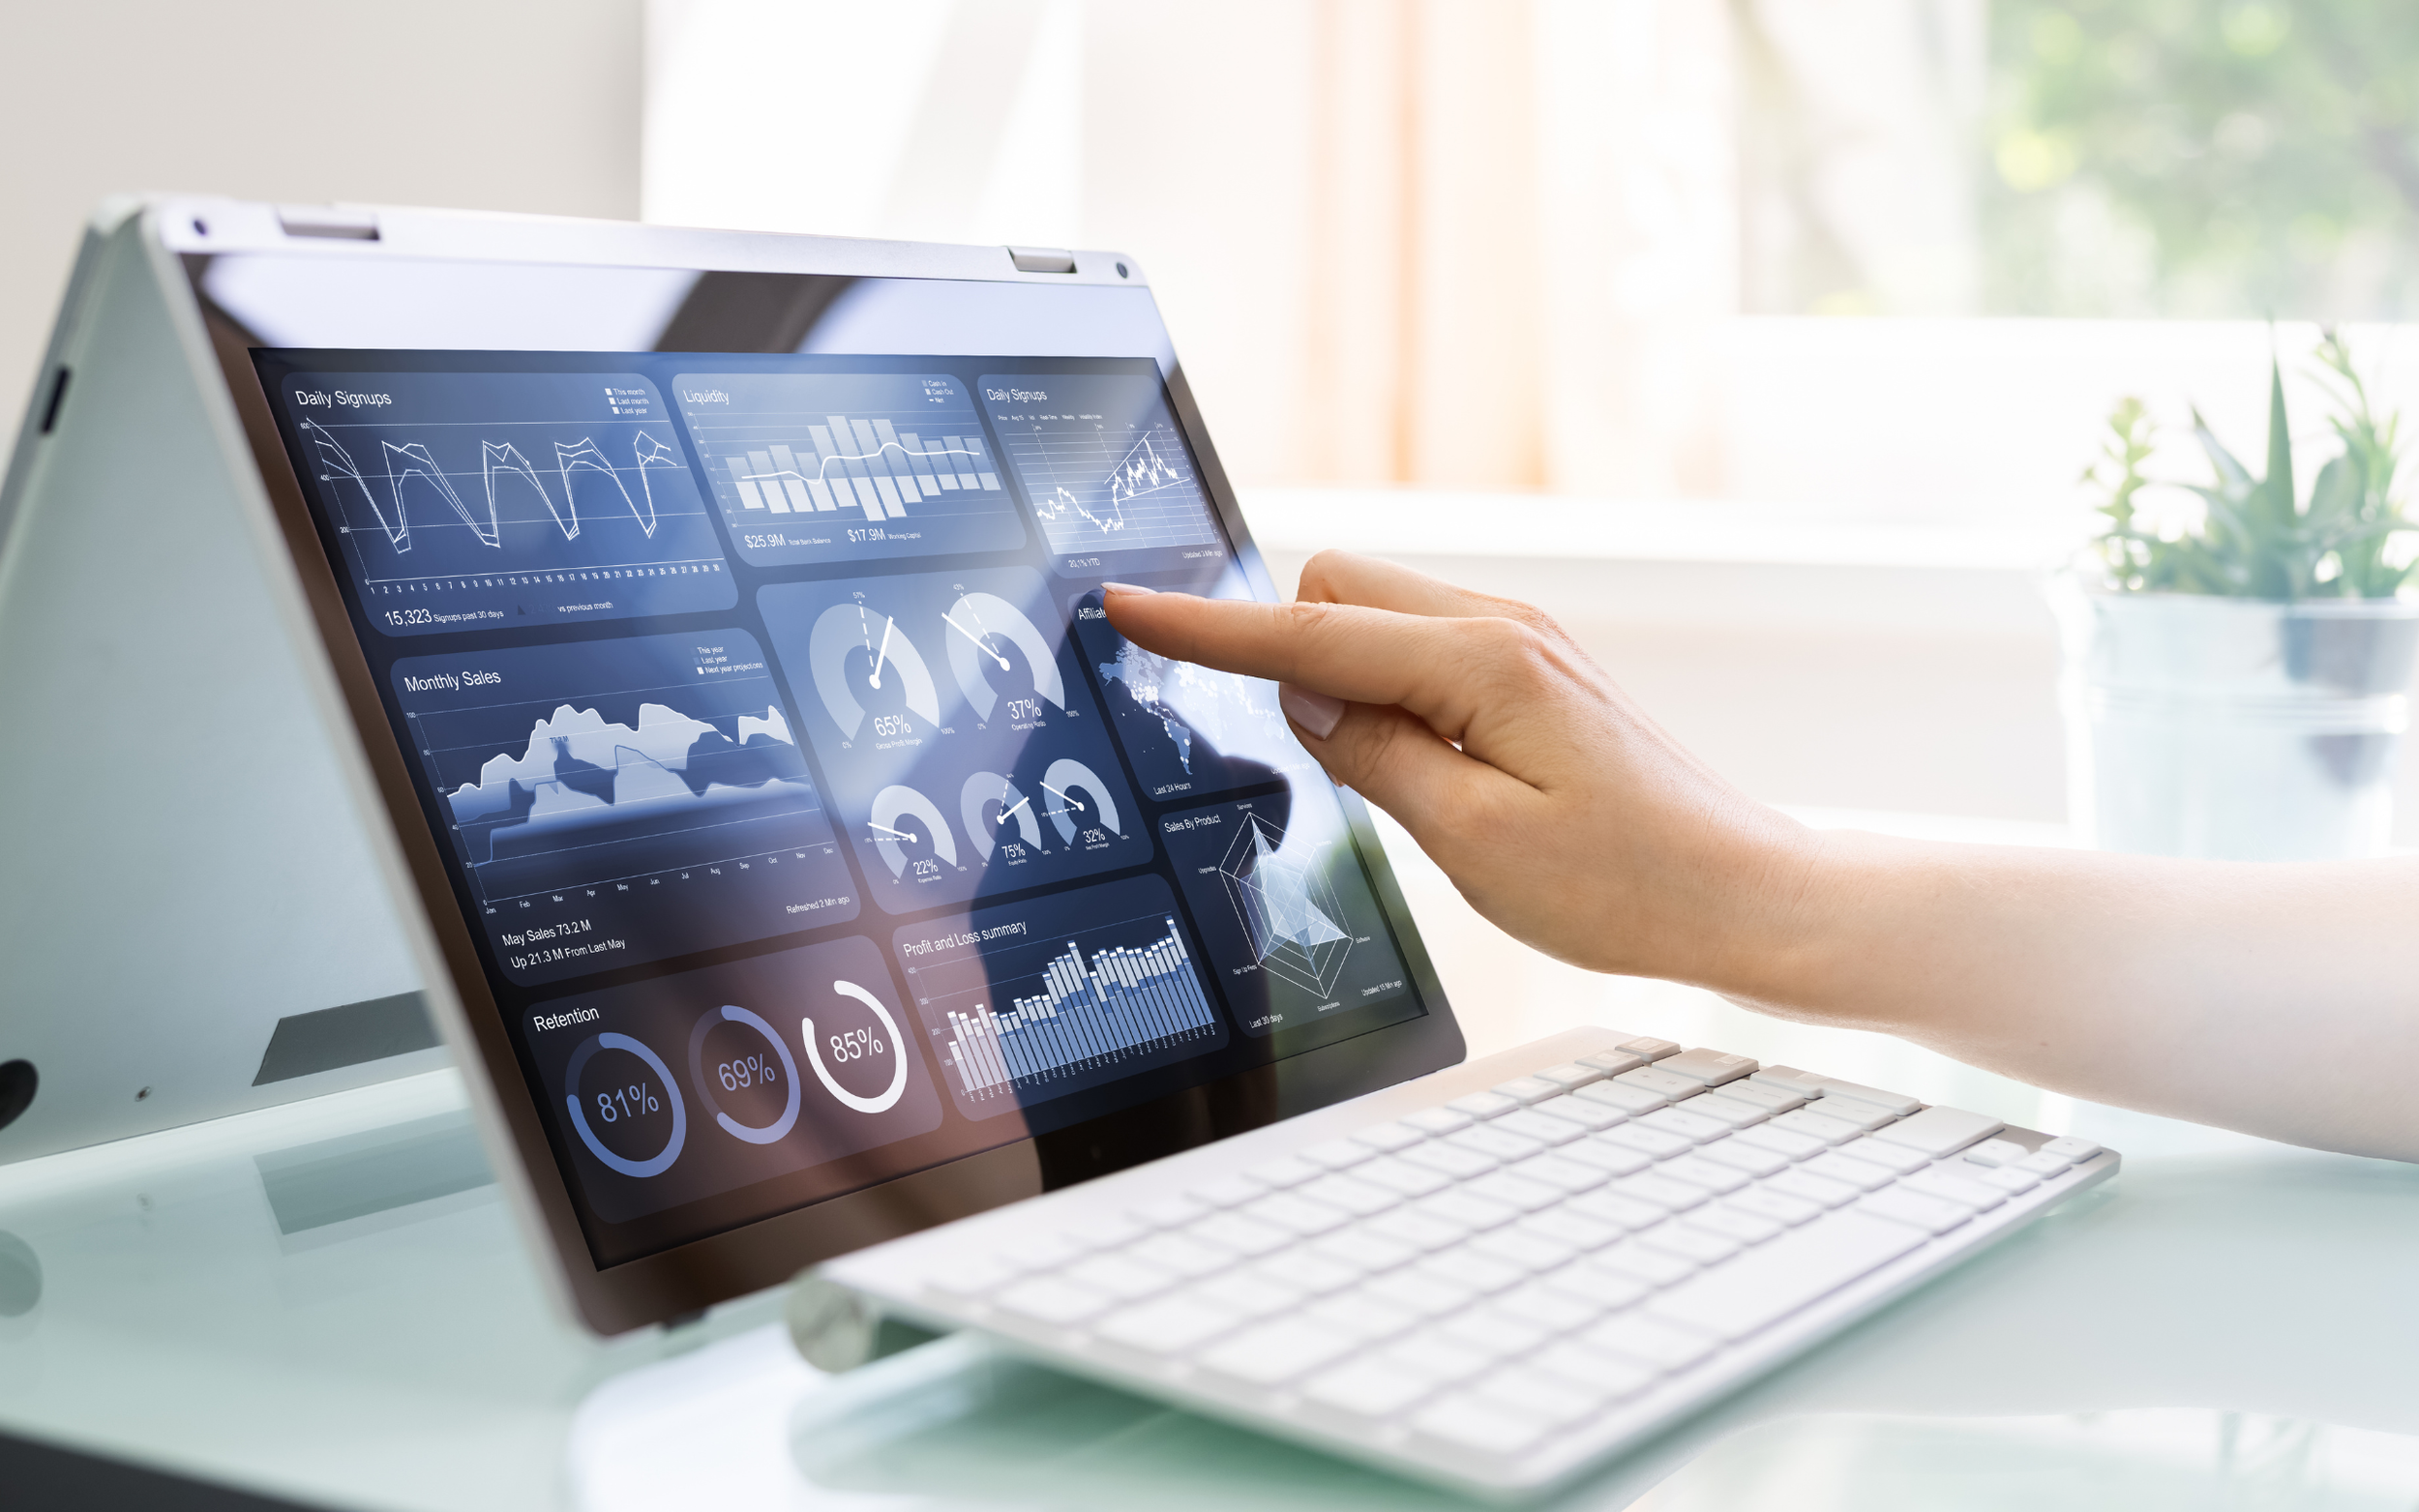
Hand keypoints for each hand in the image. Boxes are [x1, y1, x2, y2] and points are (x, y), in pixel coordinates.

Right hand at [1104, 551, 1817, 990]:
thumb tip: (1301, 697)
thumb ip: (1373, 755)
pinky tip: (1421, 767)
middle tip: (1319, 757)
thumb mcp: (1474, 842)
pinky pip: (1423, 646)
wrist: (1745, 896)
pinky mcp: (1535, 674)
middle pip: (1337, 586)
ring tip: (1395, 782)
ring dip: (1345, 672)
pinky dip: (1390, 688)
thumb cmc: (1627, 887)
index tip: (1128, 607)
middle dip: (1289, 645)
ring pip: (1379, 613)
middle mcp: (1504, 630)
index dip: (1208, 630)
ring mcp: (1524, 645)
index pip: (1309, 635)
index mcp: (1483, 664)